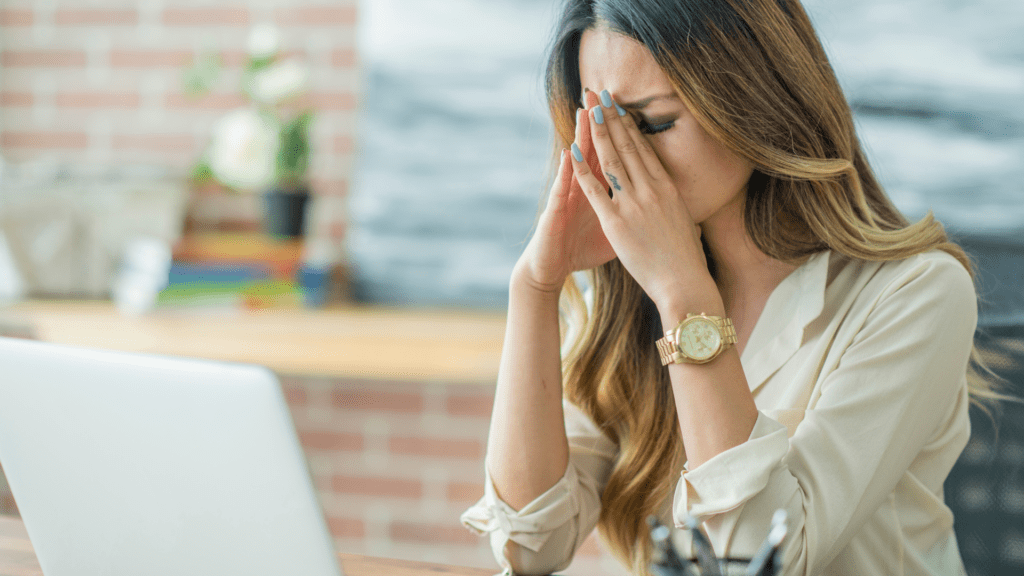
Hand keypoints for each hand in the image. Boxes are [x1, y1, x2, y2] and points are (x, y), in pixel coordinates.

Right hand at [514, 90, 615, 294]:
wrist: (552, 268)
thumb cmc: (580, 251)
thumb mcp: (612, 231)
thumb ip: (628, 214)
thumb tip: (657, 207)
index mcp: (600, 191)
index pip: (612, 156)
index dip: (619, 133)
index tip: (628, 108)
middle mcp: (581, 189)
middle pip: (593, 151)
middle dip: (599, 123)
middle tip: (603, 94)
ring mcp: (567, 198)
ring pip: (575, 163)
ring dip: (580, 136)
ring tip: (584, 111)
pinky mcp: (555, 212)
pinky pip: (562, 190)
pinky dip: (567, 172)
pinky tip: (568, 154)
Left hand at [569, 91, 717, 312]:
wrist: (685, 283)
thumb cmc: (686, 260)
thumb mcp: (684, 222)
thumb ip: (674, 205)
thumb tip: (674, 198)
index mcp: (668, 188)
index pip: (644, 149)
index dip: (629, 125)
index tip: (619, 107)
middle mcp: (651, 190)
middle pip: (627, 146)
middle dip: (612, 117)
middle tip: (601, 93)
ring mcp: (633, 204)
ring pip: (611, 160)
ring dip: (598, 132)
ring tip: (589, 109)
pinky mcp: (616, 222)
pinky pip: (595, 190)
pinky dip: (582, 170)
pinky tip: (572, 151)